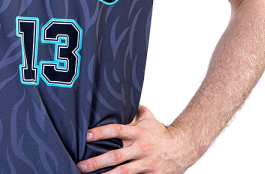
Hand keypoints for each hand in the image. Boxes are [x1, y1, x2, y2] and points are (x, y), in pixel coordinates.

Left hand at [77, 105, 193, 172]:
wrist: (183, 148)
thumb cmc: (162, 133)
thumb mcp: (149, 118)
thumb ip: (135, 108)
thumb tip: (122, 97)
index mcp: (137, 133)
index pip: (116, 130)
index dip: (101, 133)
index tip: (86, 135)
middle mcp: (141, 148)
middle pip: (116, 156)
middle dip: (97, 161)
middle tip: (81, 165)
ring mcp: (147, 164)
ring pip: (124, 172)